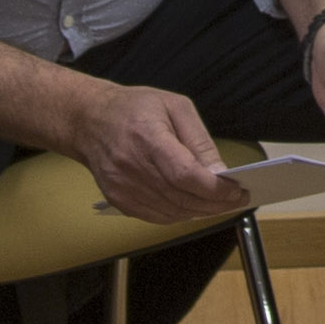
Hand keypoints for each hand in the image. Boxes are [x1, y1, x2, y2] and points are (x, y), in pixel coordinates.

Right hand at [77, 83, 251, 225]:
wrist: (88, 120)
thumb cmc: (133, 108)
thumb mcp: (174, 106)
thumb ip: (199, 139)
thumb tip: (219, 172)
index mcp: (147, 138)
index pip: (185, 175)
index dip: (214, 189)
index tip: (236, 190)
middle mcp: (131, 166)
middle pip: (181, 198)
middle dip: (214, 203)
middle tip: (236, 199)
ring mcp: (122, 187)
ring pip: (171, 212)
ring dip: (200, 212)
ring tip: (219, 203)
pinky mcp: (117, 199)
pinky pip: (156, 217)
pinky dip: (180, 215)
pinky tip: (193, 206)